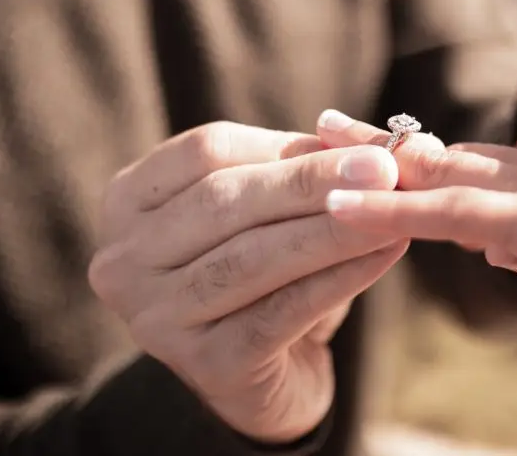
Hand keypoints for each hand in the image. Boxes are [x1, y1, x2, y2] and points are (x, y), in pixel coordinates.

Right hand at [88, 122, 407, 442]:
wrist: (268, 373)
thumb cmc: (268, 272)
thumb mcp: (272, 210)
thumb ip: (299, 170)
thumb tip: (364, 143)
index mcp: (129, 201)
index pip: (206, 152)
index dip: (285, 144)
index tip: (358, 144)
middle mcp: (125, 260)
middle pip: (225, 201)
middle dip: (311, 183)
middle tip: (384, 171)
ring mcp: (157, 318)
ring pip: (252, 258)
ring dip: (332, 231)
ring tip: (392, 212)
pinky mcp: (205, 366)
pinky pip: (281, 312)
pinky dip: (339, 278)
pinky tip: (385, 255)